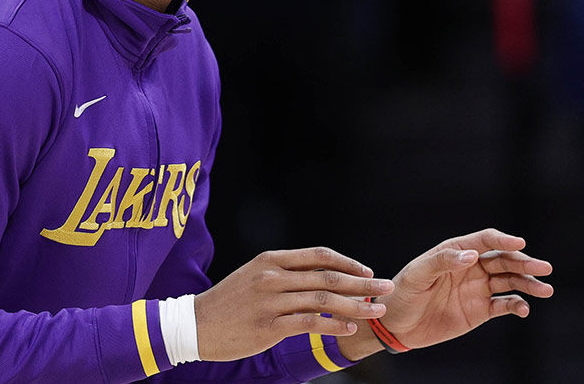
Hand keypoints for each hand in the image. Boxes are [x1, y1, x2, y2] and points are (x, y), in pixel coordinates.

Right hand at [195, 247, 394, 361]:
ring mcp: (270, 302)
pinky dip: (334, 325)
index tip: (367, 270)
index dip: (348, 262)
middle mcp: (272, 277)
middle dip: (363, 283)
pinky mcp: (269, 327)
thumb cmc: (229, 302)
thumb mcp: (254, 277)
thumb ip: (285, 274)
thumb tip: (321, 277)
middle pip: (328, 278)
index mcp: (270, 260)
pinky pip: (309, 323)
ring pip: (324, 301)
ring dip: (357, 306)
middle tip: (387, 287)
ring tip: (378, 311)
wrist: (196, 324)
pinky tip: (350, 328)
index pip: (318, 255)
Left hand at [378, 228, 552, 349]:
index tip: (519, 243)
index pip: (484, 240)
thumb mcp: (416, 275)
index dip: (503, 240)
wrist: (396, 324)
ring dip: (528, 284)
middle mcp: (471, 267)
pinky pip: (504, 305)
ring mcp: (478, 288)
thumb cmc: (402, 293)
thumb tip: (471, 255)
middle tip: (544, 268)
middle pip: (503, 260)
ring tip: (545, 290)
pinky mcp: (481, 310)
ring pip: (510, 281)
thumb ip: (442, 263)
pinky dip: (517, 305)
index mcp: (455, 251)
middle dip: (524, 262)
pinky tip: (524, 309)